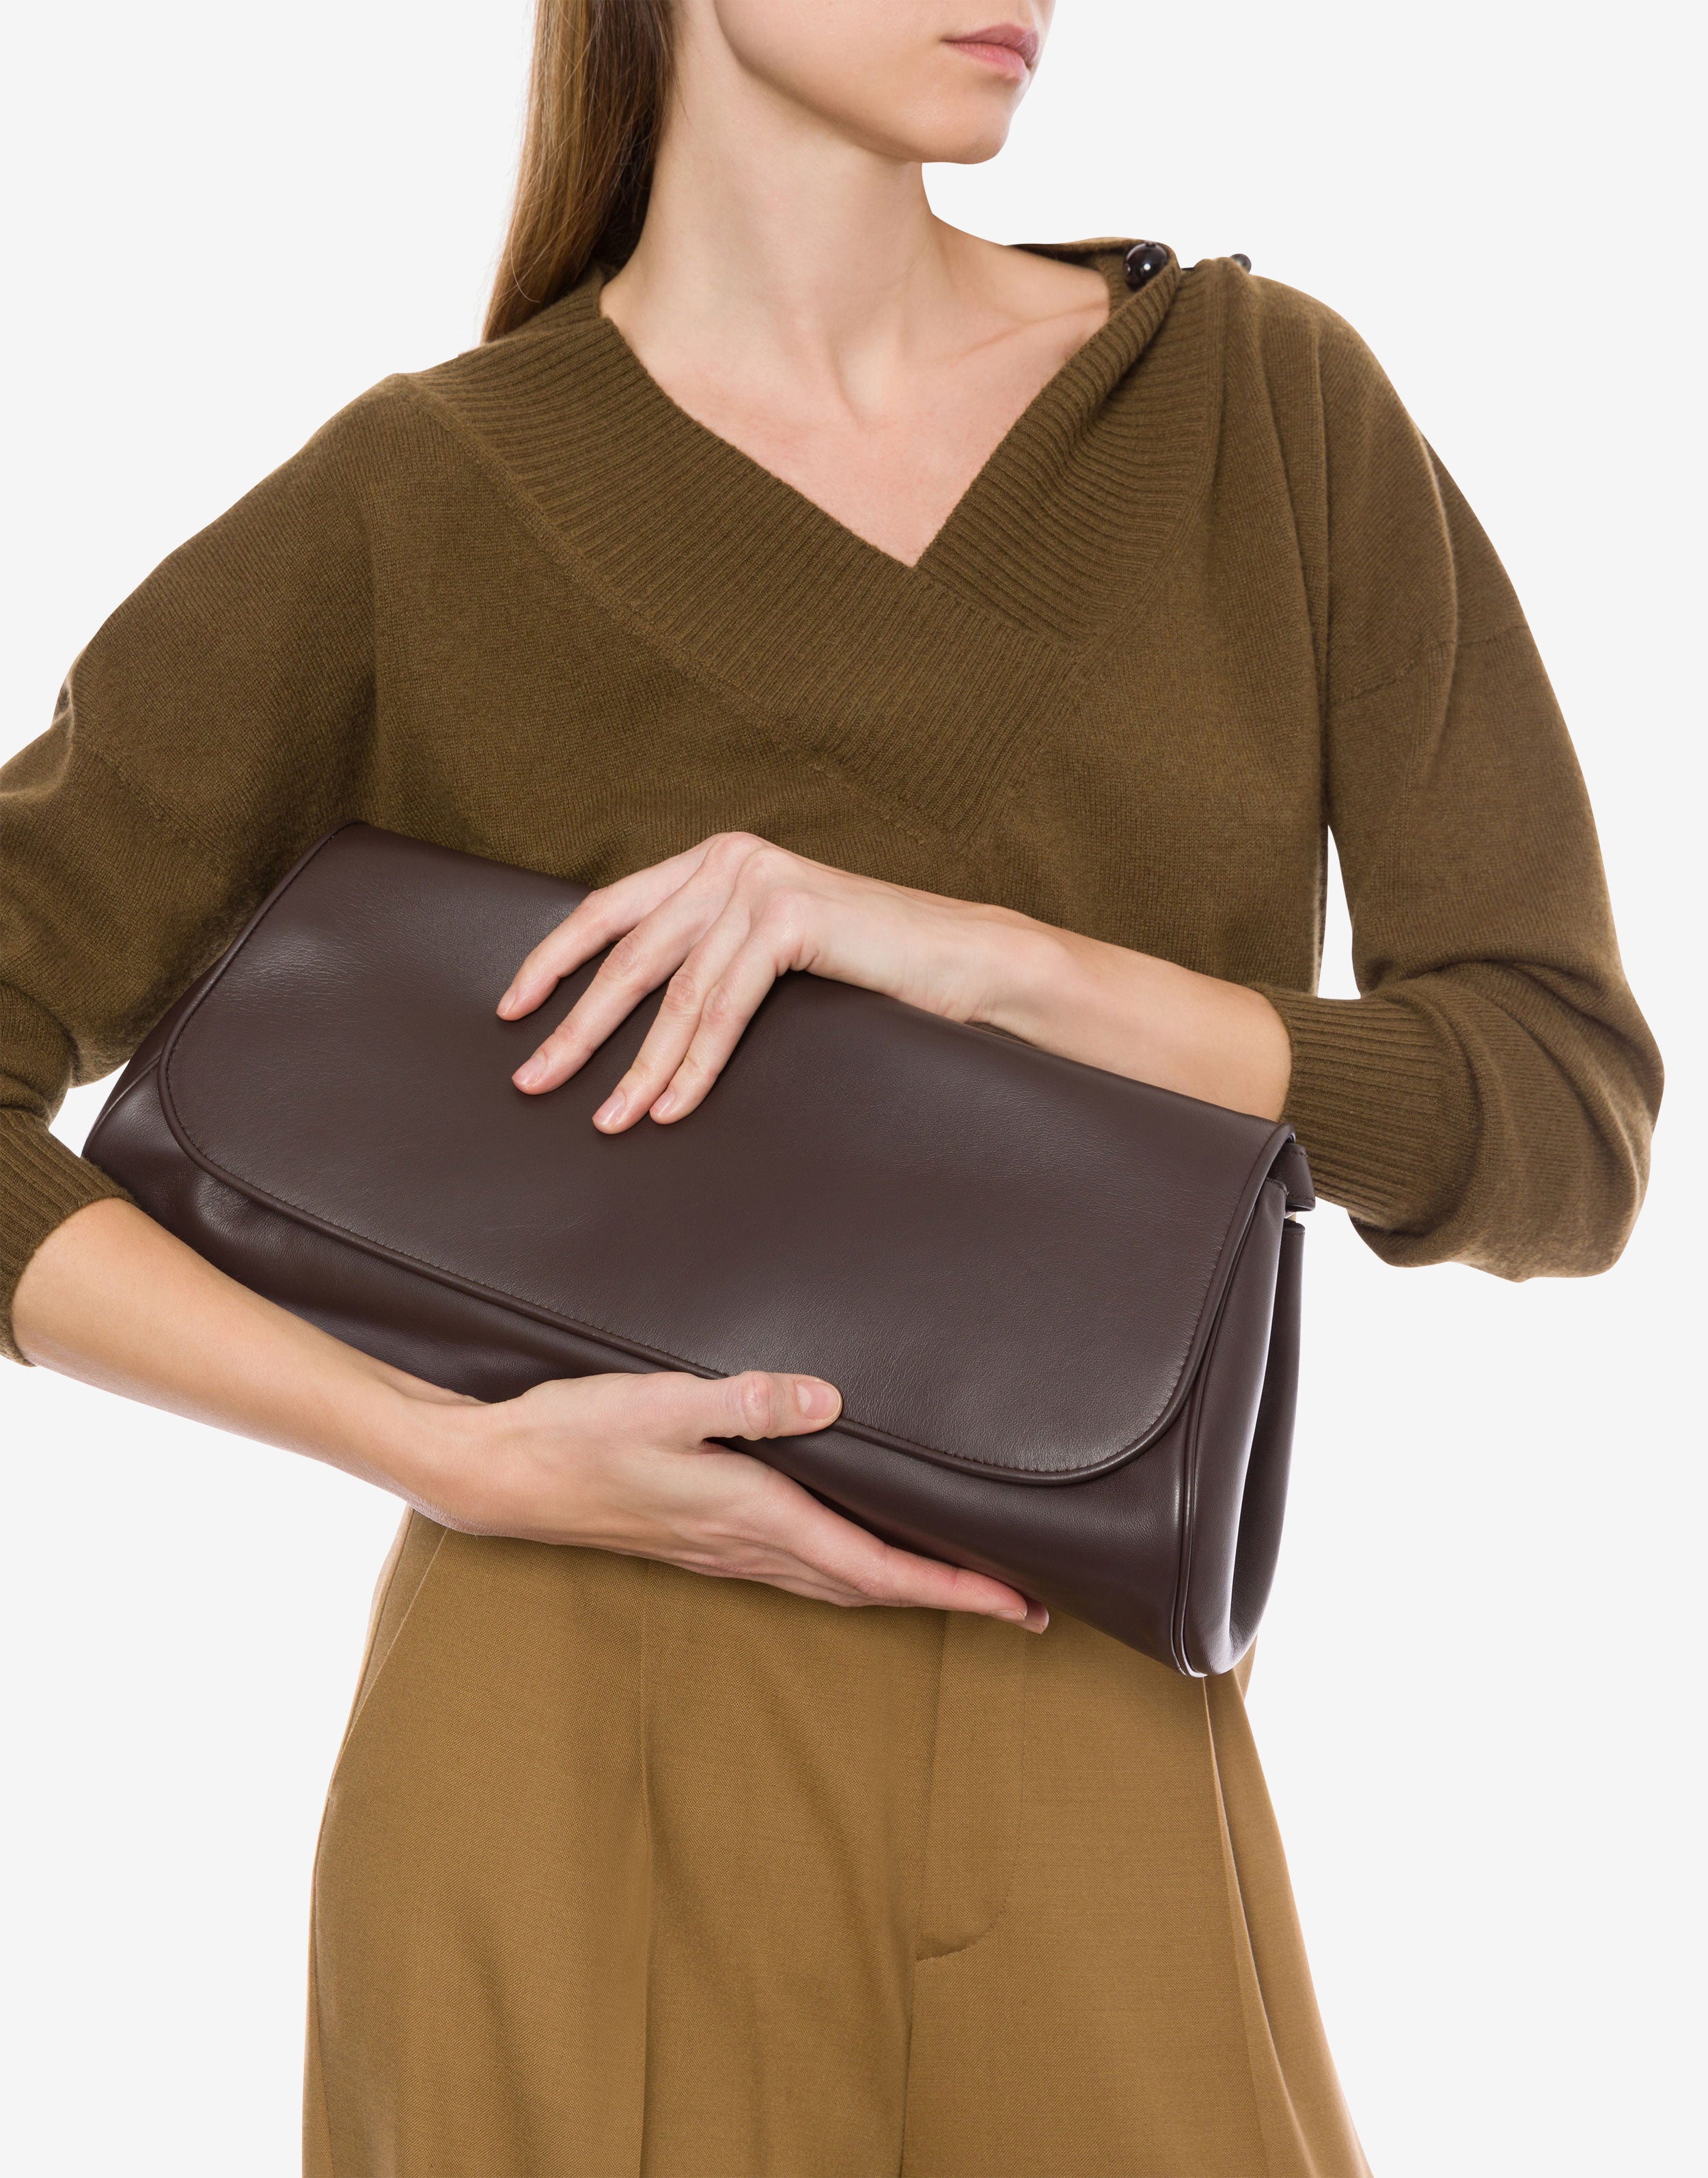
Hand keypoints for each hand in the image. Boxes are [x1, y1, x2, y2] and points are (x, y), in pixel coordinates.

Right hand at [409, 1363, 1047, 1628]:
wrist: (500, 1475)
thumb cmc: (576, 1436)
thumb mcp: (663, 1402)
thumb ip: (748, 1400)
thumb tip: (830, 1401)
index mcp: (755, 1517)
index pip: (878, 1568)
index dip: (955, 1590)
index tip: (1018, 1605)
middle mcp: (748, 1547)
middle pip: (870, 1587)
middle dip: (949, 1597)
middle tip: (1018, 1605)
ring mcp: (722, 1551)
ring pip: (836, 1583)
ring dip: (902, 1588)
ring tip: (956, 1583)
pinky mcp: (700, 1540)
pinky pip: (799, 1571)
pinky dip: (848, 1571)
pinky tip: (852, 1554)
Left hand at [496, 828, 1290, 1125]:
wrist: (966, 966)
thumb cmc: (868, 974)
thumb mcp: (768, 957)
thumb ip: (707, 960)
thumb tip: (626, 1016)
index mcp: (714, 861)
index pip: (610, 912)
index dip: (555, 963)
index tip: (512, 1012)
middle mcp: (728, 858)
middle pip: (629, 954)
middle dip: (576, 1026)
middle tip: (532, 1082)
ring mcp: (759, 879)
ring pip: (674, 991)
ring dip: (636, 1065)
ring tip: (606, 1119)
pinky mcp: (789, 912)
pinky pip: (723, 1005)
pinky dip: (693, 1064)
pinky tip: (670, 1107)